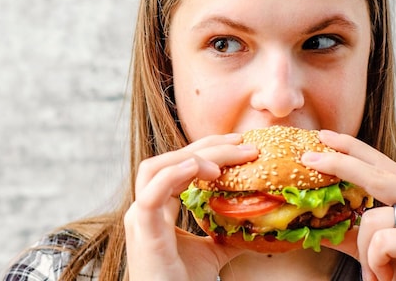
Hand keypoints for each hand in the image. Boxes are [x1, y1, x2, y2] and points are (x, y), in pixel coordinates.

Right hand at [124, 133, 258, 280]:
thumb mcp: (211, 253)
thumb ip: (224, 234)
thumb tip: (255, 223)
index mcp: (157, 208)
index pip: (176, 165)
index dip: (205, 149)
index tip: (237, 144)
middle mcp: (145, 207)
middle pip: (167, 160)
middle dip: (204, 146)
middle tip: (240, 143)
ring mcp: (140, 218)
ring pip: (156, 169)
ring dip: (191, 158)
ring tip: (222, 163)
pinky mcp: (143, 232)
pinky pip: (151, 195)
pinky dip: (173, 175)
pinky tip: (197, 168)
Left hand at [302, 130, 395, 280]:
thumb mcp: (367, 244)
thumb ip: (345, 226)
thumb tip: (306, 213)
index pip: (379, 164)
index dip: (351, 148)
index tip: (323, 135)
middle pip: (376, 176)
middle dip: (339, 165)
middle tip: (308, 158)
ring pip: (372, 218)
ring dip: (365, 251)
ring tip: (378, 270)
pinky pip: (380, 241)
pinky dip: (375, 262)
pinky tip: (390, 276)